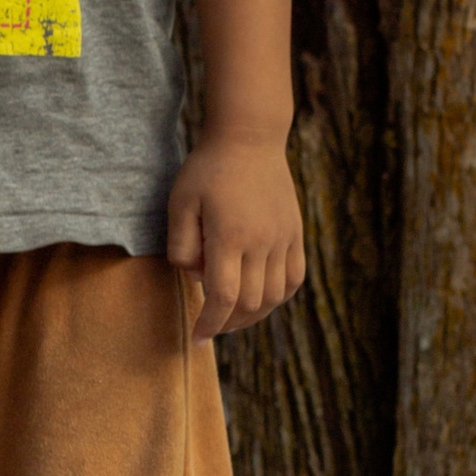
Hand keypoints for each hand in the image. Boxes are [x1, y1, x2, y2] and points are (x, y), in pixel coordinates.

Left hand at [166, 138, 303, 340]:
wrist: (250, 137)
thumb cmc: (208, 168)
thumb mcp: (180, 203)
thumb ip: (182, 246)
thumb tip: (196, 278)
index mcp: (230, 236)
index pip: (223, 298)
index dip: (209, 324)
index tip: (197, 338)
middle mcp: (261, 242)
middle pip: (250, 304)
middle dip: (227, 323)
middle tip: (210, 325)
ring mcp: (283, 238)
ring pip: (274, 297)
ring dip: (253, 315)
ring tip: (233, 316)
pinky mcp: (295, 233)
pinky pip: (294, 279)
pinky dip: (278, 297)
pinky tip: (261, 299)